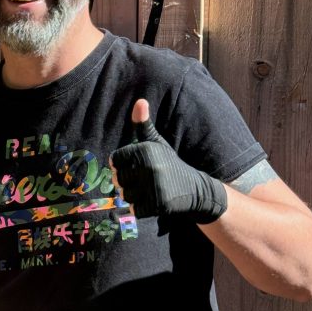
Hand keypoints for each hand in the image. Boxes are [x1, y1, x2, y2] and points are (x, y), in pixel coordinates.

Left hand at [111, 99, 226, 223]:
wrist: (196, 189)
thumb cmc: (170, 163)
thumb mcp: (157, 143)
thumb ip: (143, 125)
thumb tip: (139, 101)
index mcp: (146, 150)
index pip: (115, 160)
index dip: (122, 165)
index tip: (136, 166)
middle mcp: (149, 167)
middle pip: (118, 179)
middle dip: (128, 182)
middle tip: (144, 180)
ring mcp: (154, 186)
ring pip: (125, 195)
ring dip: (134, 196)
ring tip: (149, 190)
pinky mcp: (158, 205)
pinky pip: (134, 209)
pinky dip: (140, 209)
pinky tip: (153, 201)